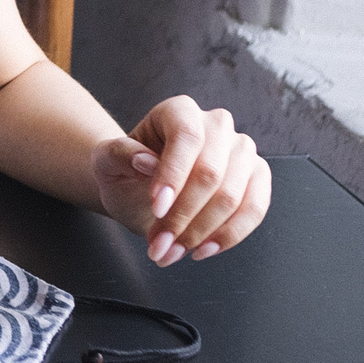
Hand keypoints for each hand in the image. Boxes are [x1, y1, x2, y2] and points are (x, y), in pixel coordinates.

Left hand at [91, 98, 270, 265]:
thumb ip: (120, 154)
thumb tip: (147, 161)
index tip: (156, 207)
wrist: (141, 190)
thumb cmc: (125, 170)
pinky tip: (202, 249)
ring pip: (233, 196)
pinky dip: (229, 236)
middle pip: (211, 172)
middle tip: (159, 241)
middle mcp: (216, 124)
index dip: (174, 175)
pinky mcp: (257, 177)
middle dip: (183, 215)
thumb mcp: (106, 161)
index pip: (186, 138)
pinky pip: (255, 209)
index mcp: (179, 111)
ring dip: (201, 232)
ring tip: (172, 251)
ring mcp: (242, 150)